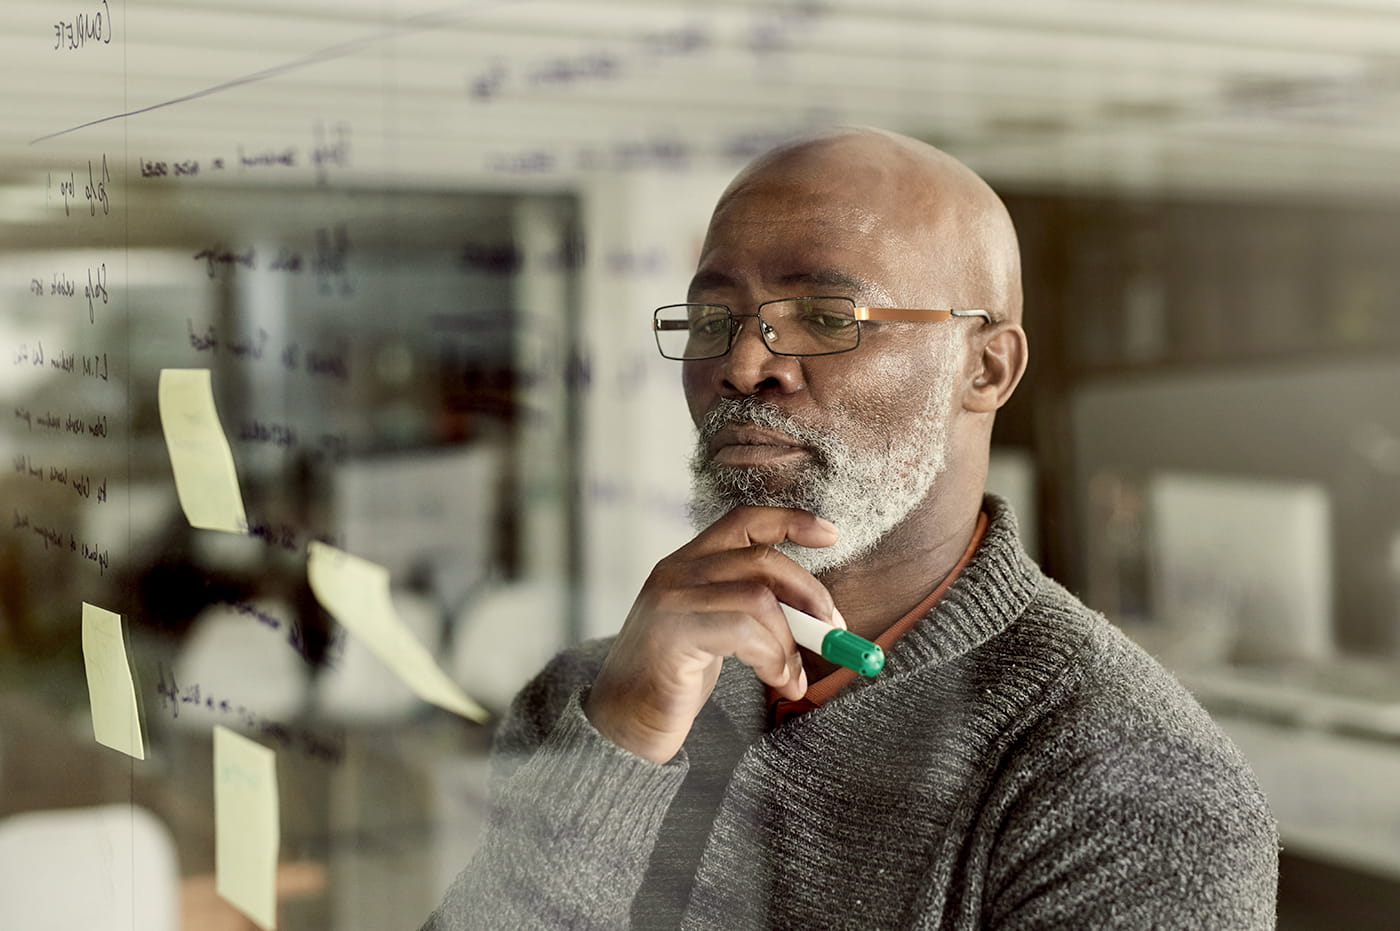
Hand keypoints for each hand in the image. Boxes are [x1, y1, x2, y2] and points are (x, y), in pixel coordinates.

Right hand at [583, 506, 839, 763]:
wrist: (620, 725)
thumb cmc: (671, 682)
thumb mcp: (714, 633)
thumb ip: (753, 614)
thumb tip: (819, 619)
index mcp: (687, 563)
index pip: (743, 520)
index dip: (790, 520)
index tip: (831, 535)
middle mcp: (676, 571)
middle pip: (763, 559)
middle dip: (810, 595)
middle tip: (831, 633)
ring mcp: (672, 600)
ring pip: (759, 598)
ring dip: (790, 642)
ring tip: (792, 677)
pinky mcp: (674, 633)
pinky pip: (744, 631)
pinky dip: (775, 658)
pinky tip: (778, 682)